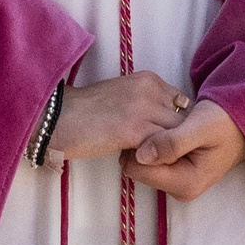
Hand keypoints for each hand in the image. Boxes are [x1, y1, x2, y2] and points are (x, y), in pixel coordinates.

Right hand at [46, 71, 186, 164]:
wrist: (59, 118)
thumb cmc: (87, 112)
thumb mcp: (123, 98)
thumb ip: (147, 106)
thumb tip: (166, 126)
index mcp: (148, 79)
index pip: (183, 105)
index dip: (179, 126)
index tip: (169, 142)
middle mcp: (150, 88)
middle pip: (185, 119)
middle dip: (180, 140)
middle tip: (168, 157)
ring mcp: (143, 107)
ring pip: (178, 135)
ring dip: (171, 152)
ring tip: (158, 163)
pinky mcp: (134, 129)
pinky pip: (163, 148)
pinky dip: (159, 159)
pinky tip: (146, 165)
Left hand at [125, 99, 244, 201]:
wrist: (243, 121)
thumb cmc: (225, 121)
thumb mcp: (200, 127)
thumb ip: (172, 143)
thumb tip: (141, 156)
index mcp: (185, 183)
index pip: (139, 170)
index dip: (137, 144)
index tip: (148, 123)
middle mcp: (180, 189)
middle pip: (139, 168)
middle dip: (142, 144)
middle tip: (159, 121)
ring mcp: (179, 183)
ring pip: (143, 163)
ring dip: (148, 142)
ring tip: (166, 124)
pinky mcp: (178, 173)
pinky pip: (153, 159)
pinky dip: (155, 143)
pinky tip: (167, 129)